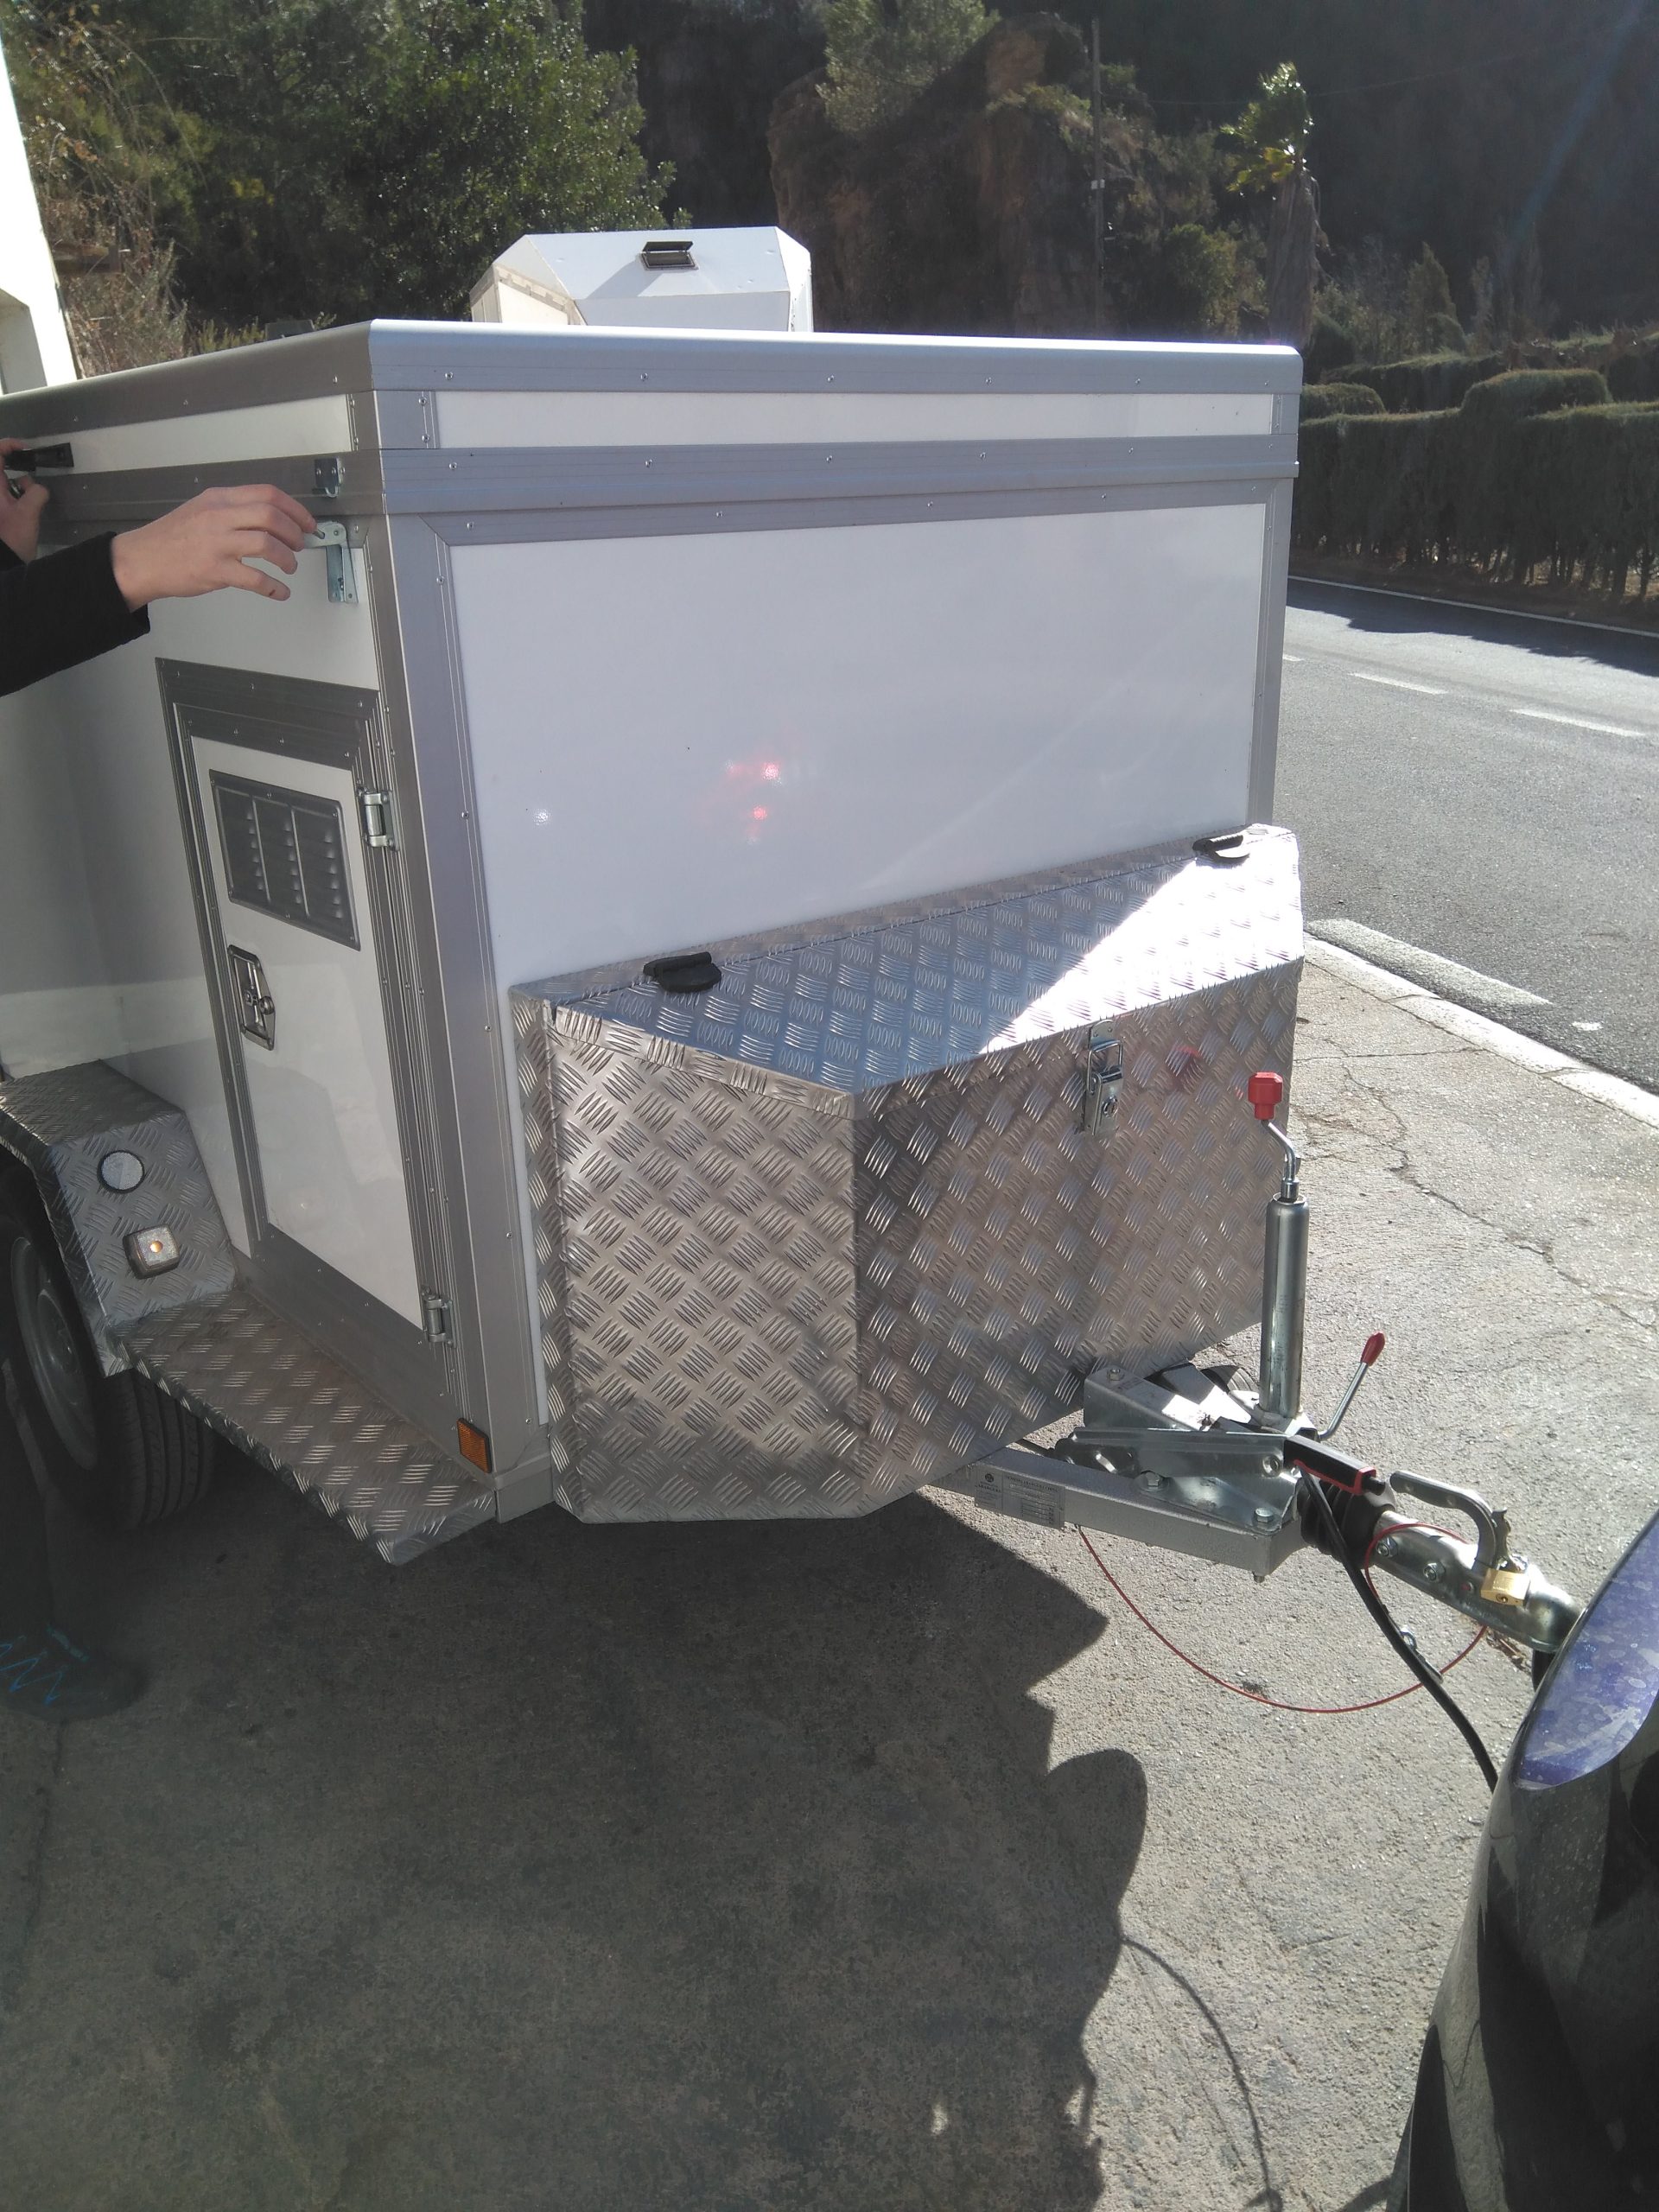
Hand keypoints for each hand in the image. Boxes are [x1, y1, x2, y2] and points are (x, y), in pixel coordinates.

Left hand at [0, 438, 49, 562]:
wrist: (4, 563)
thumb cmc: (11, 538)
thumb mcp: (27, 514)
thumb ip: (36, 493)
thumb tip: (38, 488)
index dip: (8, 445)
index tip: (26, 450)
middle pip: (3, 466)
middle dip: (19, 469)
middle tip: (32, 478)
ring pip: (9, 480)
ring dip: (23, 486)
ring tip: (30, 502)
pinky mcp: (3, 510)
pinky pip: (13, 493)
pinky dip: (23, 496)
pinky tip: (29, 509)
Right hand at [109, 484, 314, 609]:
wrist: (143, 559)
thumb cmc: (174, 537)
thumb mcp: (202, 509)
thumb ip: (233, 510)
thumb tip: (272, 520)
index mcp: (219, 498)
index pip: (267, 494)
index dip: (295, 509)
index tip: (307, 523)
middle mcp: (219, 516)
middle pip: (271, 516)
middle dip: (294, 532)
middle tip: (300, 545)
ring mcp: (217, 543)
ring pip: (267, 544)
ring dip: (287, 558)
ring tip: (290, 566)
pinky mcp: (215, 570)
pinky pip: (255, 579)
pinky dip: (274, 588)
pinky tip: (280, 592)